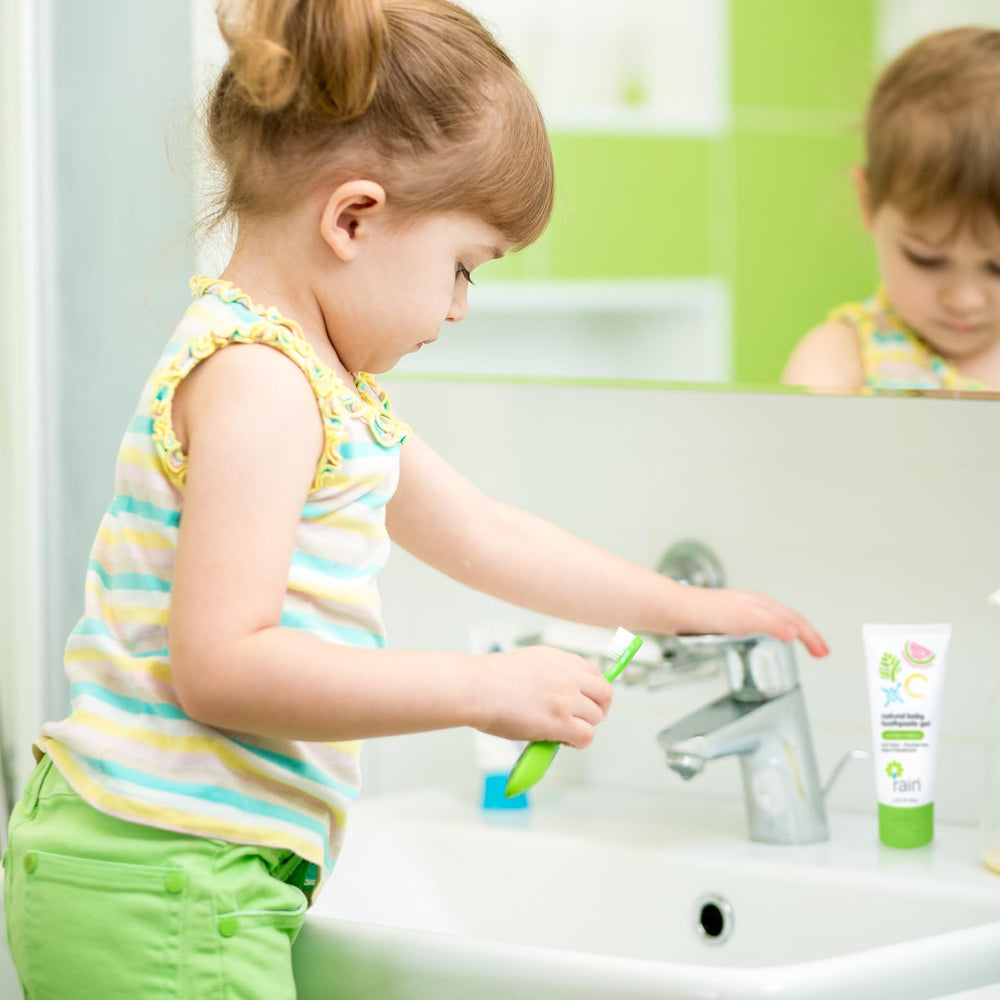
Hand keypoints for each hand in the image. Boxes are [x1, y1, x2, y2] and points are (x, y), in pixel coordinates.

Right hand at [474, 646, 613, 747]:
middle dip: (597, 710)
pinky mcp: (560, 721)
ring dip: (583, 727)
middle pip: (604, 694)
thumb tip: (563, 696)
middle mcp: (567, 675)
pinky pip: (586, 736)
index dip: (593, 691)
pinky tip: (563, 742)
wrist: (476, 688)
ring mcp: (566, 698)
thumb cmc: (491, 680)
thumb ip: (550, 675)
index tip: (588, 702)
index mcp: (559, 658)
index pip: (595, 673)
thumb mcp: (529, 663)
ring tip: (564, 733)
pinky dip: (578, 742)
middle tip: (582, 721)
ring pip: (596, 717)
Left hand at [674, 586, 828, 657]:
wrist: (676, 610)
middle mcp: (752, 604)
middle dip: (807, 635)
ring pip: (774, 620)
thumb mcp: (744, 619)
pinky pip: (759, 625)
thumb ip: (770, 624)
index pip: (794, 620)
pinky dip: (772, 633)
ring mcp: (740, 610)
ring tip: (801, 644)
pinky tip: (764, 639)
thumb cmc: (705, 612)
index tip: (823, 653)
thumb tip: (794, 633)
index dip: (811, 637)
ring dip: (792, 633)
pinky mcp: (728, 618)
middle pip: (787, 619)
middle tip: (820, 652)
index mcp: (760, 604)